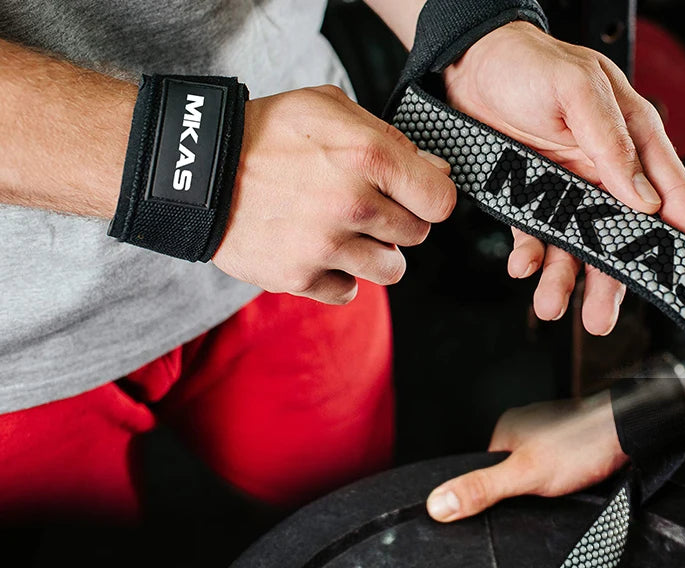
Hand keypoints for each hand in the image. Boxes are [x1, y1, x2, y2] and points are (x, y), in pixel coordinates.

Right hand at [214, 85, 456, 303]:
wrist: (196, 169)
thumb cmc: (265, 135)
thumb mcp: (327, 108)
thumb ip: (389, 139)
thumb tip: (436, 171)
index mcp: (366, 156)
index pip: (440, 201)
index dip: (430, 197)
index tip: (416, 196)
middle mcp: (351, 204)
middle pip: (416, 235)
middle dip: (397, 221)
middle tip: (365, 207)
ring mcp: (326, 246)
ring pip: (391, 270)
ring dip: (375, 254)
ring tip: (346, 233)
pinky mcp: (301, 278)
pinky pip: (349, 292)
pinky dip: (339, 277)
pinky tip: (319, 252)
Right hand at [426, 393, 627, 521]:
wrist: (632, 433)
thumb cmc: (583, 445)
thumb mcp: (524, 475)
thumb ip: (481, 489)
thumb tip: (438, 503)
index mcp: (506, 429)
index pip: (484, 470)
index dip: (494, 493)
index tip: (508, 504)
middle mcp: (528, 428)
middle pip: (511, 472)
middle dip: (524, 491)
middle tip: (541, 498)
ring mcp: (553, 435)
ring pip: (538, 472)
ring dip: (548, 486)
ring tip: (563, 489)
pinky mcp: (575, 445)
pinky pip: (561, 470)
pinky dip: (567, 480)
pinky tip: (576, 484)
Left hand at [443, 22, 684, 336]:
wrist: (469, 61)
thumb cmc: (531, 62)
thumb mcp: (578, 90)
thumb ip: (611, 143)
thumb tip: (644, 199)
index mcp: (635, 142)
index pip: (674, 197)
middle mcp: (606, 174)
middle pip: (622, 241)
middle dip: (613, 284)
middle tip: (601, 319)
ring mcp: (568, 192)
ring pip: (577, 250)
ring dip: (566, 280)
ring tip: (550, 305)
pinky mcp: (530, 201)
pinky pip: (535, 239)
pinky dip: (529, 257)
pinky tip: (521, 266)